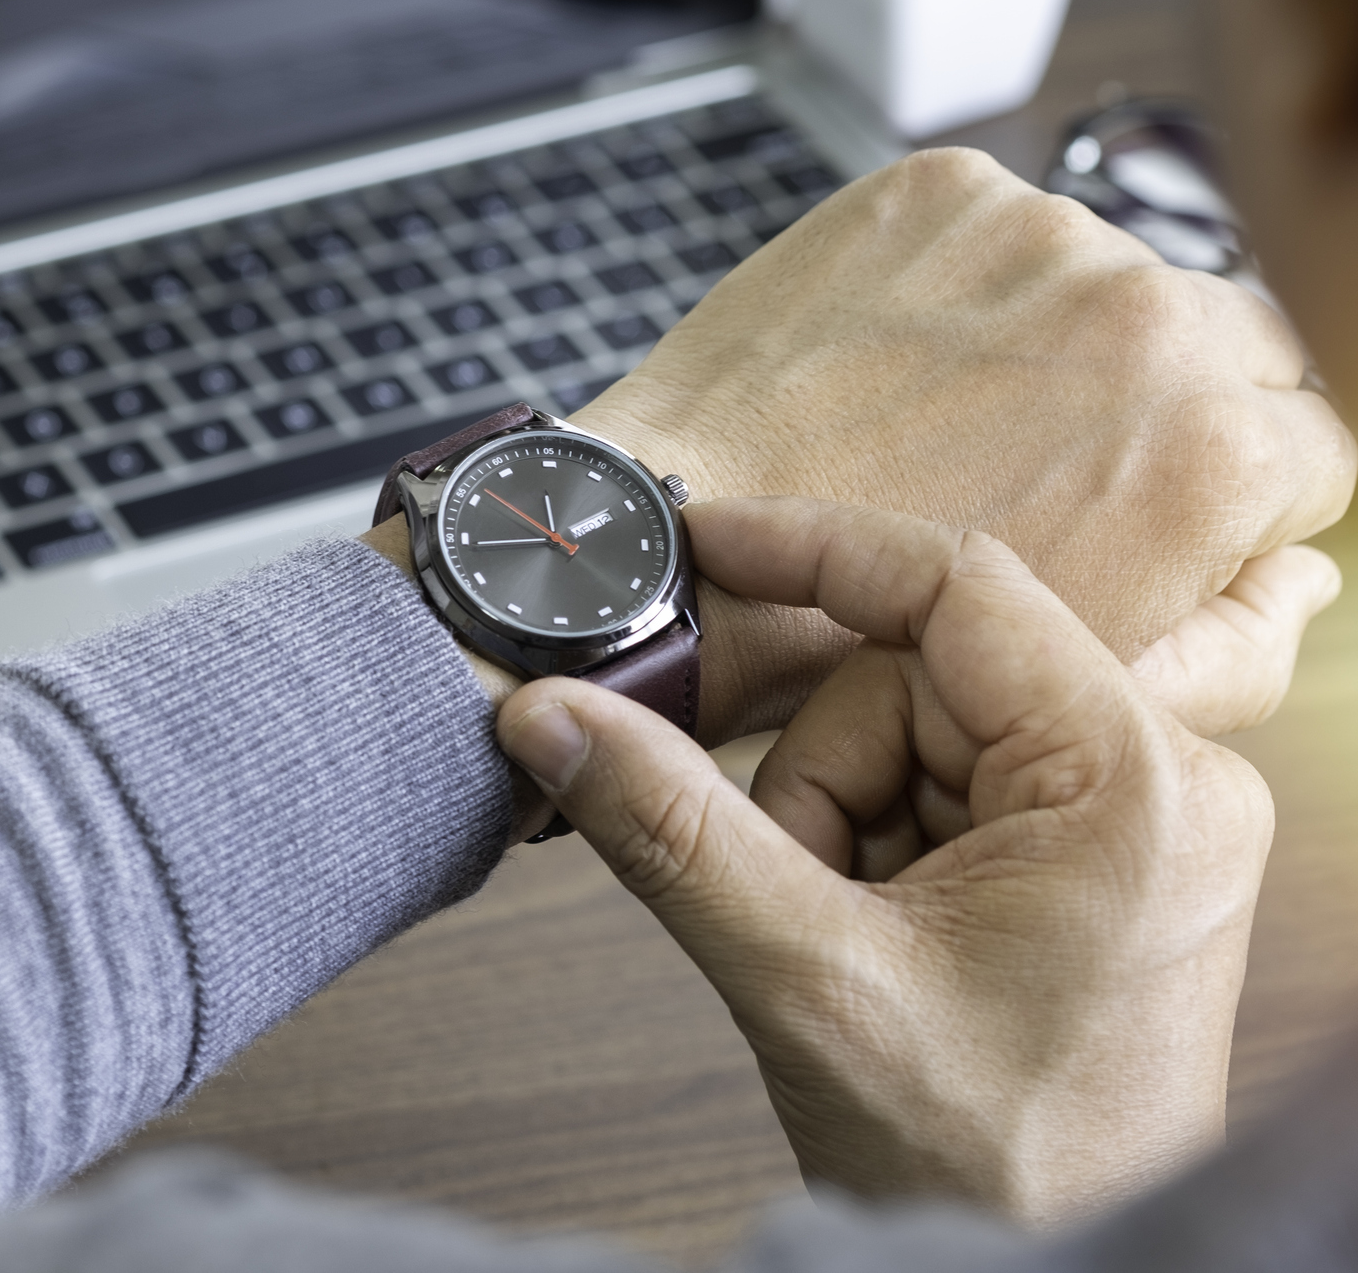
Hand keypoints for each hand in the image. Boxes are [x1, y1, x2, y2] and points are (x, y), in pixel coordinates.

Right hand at [495, 498, 1340, 1225]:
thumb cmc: (995, 1163)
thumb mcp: (804, 978)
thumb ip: (669, 829)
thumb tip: (555, 717)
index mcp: (1129, 782)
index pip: (957, 585)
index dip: (813, 552)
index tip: (705, 544)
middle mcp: (1153, 782)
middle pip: (910, 678)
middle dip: (819, 780)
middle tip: (805, 892)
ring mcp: (1122, 823)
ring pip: (906, 736)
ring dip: (835, 826)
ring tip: (848, 941)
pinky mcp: (1084, 861)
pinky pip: (932, 790)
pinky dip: (866, 850)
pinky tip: (876, 941)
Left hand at [565, 148, 1353, 743]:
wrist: (673, 545)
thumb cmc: (857, 643)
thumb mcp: (1074, 687)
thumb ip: (1237, 638)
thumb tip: (1304, 568)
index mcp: (1212, 451)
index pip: (1310, 446)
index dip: (1234, 495)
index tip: (1154, 512)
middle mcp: (1150, 316)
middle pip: (1233, 344)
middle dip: (1172, 403)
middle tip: (1062, 463)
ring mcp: (1040, 237)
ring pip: (1115, 277)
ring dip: (1068, 337)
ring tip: (957, 417)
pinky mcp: (941, 193)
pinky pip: (1005, 228)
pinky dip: (972, 284)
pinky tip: (899, 361)